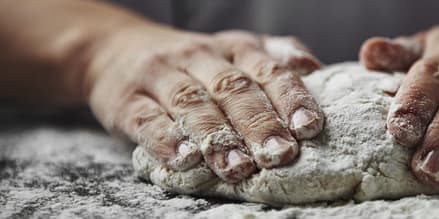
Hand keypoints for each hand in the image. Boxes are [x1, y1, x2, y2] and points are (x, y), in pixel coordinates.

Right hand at [86, 26, 322, 182]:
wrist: (114, 48)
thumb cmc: (193, 62)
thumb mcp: (236, 50)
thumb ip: (275, 58)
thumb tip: (315, 70)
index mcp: (235, 49)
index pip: (267, 70)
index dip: (290, 98)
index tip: (309, 127)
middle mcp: (200, 57)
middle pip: (233, 89)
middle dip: (259, 124)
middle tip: (280, 155)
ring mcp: (161, 76)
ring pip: (192, 104)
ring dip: (217, 137)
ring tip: (238, 166)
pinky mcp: (126, 100)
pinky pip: (147, 119)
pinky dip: (166, 140)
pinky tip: (185, 160)